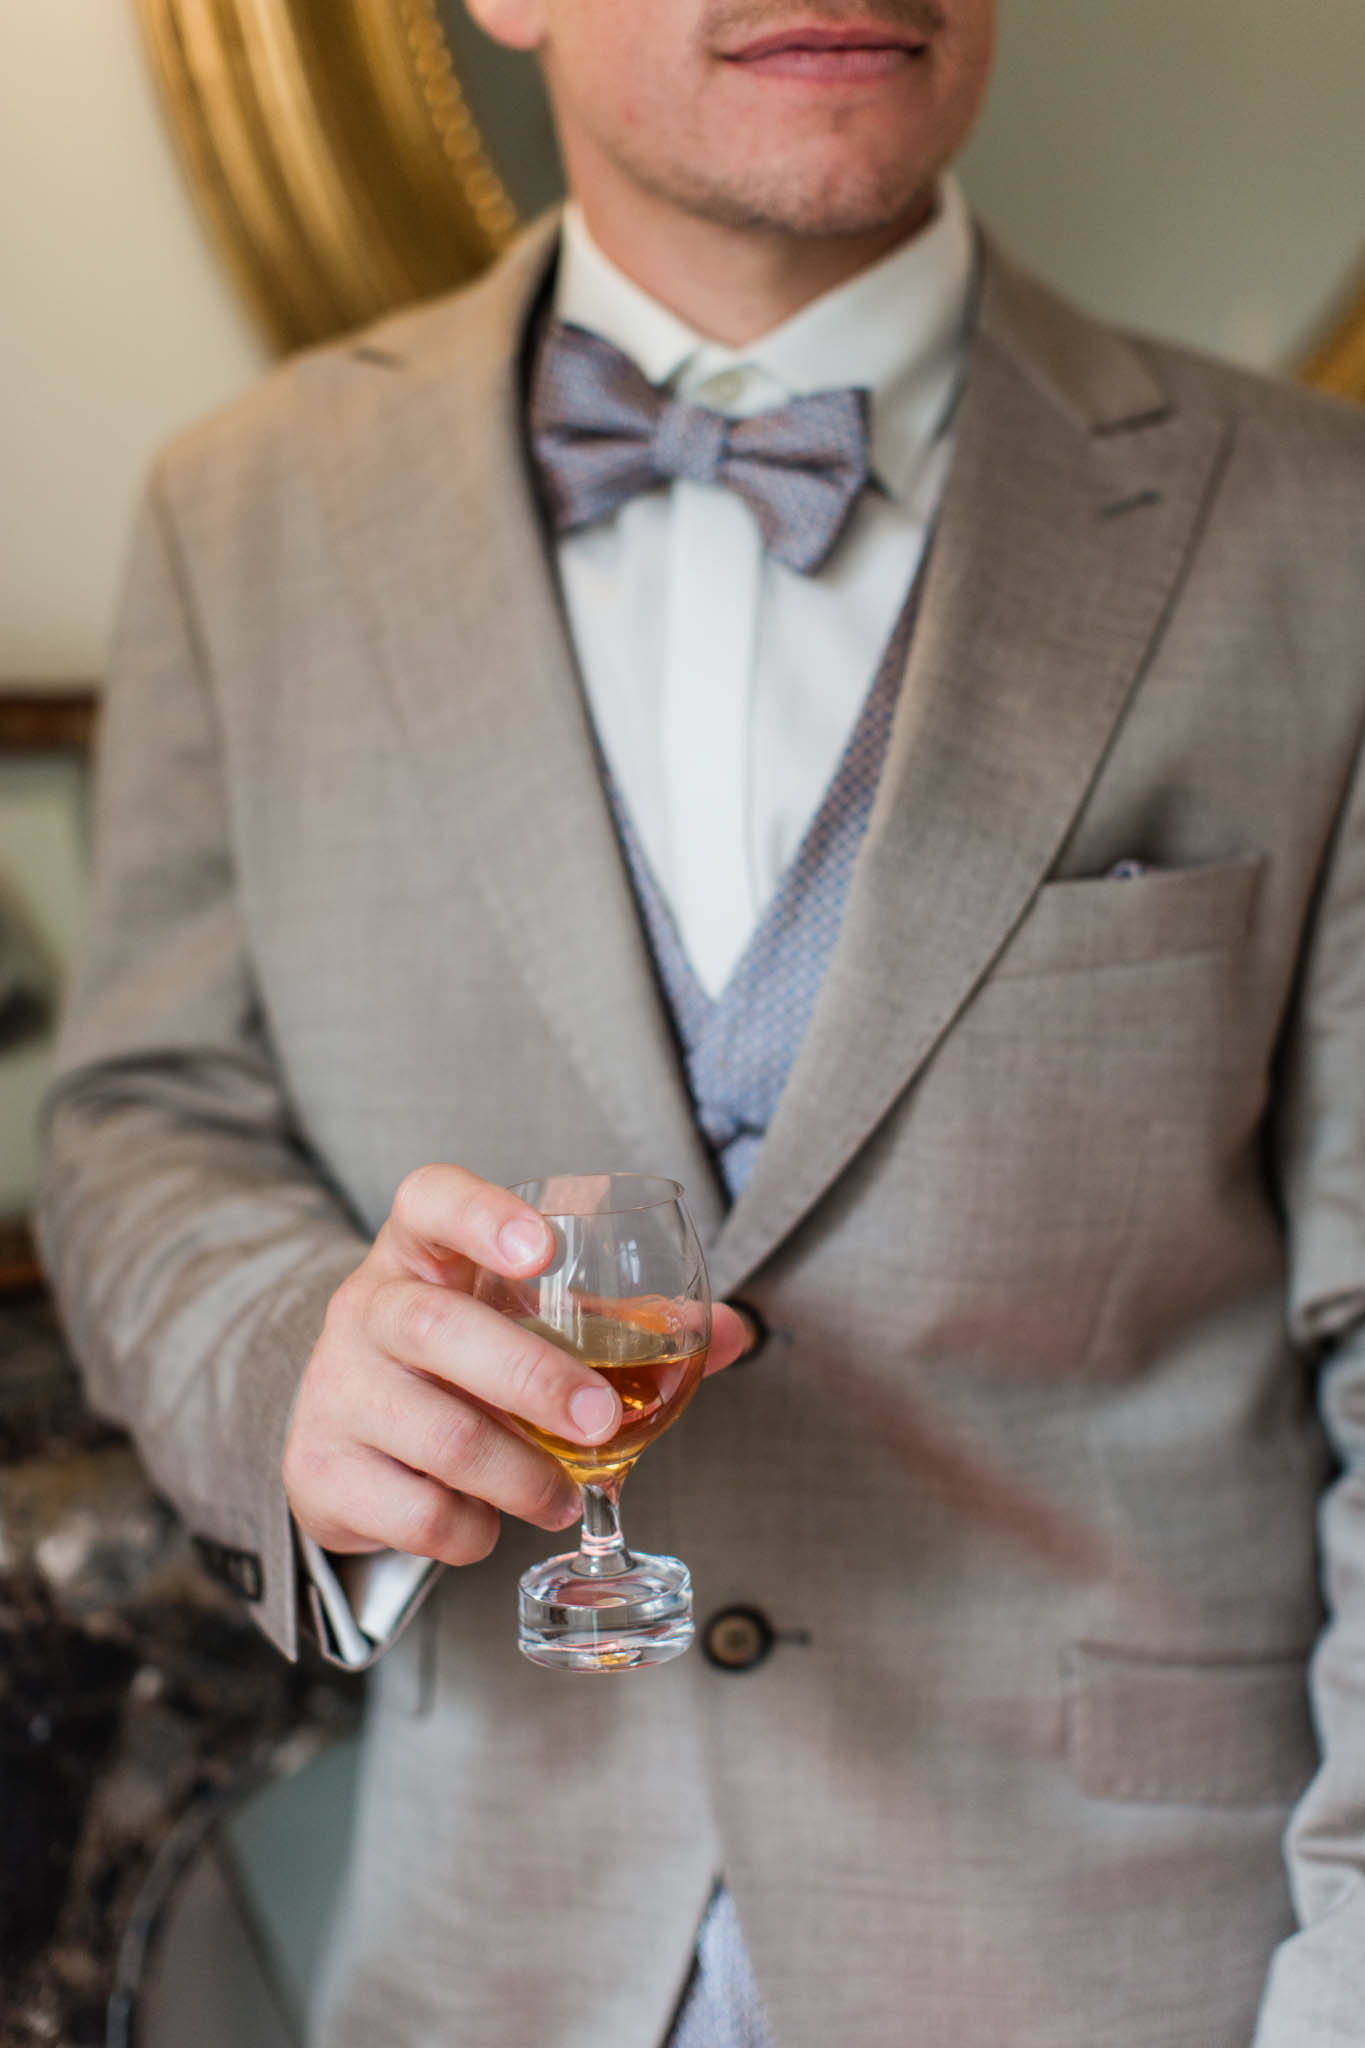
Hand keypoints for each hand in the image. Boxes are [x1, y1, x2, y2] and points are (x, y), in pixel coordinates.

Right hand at [283, 1164, 748, 1566]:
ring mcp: (337, 1389)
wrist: (347, 1430)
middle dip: (530, 1377)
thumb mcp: (526, 1322)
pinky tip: (489, 1524)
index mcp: (420, 1251)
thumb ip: (624, 1323)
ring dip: (521, 1476)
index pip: (429, 1200)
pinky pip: (412, 1510)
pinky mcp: (320, 1470)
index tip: (543, 1246)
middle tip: (602, 1422)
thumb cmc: (462, 1360)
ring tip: (565, 1496)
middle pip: (434, 1326)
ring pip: (434, 1433)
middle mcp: (367, 1308)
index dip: (482, 1214)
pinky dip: (471, 1530)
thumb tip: (738, 1331)